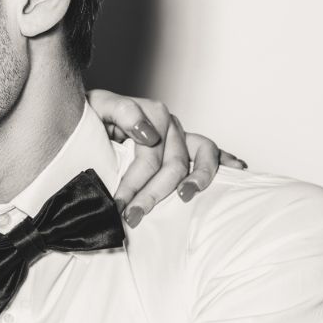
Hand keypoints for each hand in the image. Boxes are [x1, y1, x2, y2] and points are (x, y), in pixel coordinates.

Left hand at [87, 89, 246, 226]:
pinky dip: (226, 160)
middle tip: (134, 217)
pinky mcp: (186, 143)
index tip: (119, 206)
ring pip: (201, 156)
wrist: (84, 109)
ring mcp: (181, 134)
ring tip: (186, 198)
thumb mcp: (98, 105)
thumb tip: (149, 134)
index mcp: (149, 113)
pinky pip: (211, 151)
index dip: (133, 183)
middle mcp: (169, 124)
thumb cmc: (90, 112)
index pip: (149, 154)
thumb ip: (122, 112)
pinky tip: (237, 170)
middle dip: (153, 193)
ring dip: (198, 179)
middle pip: (173, 163)